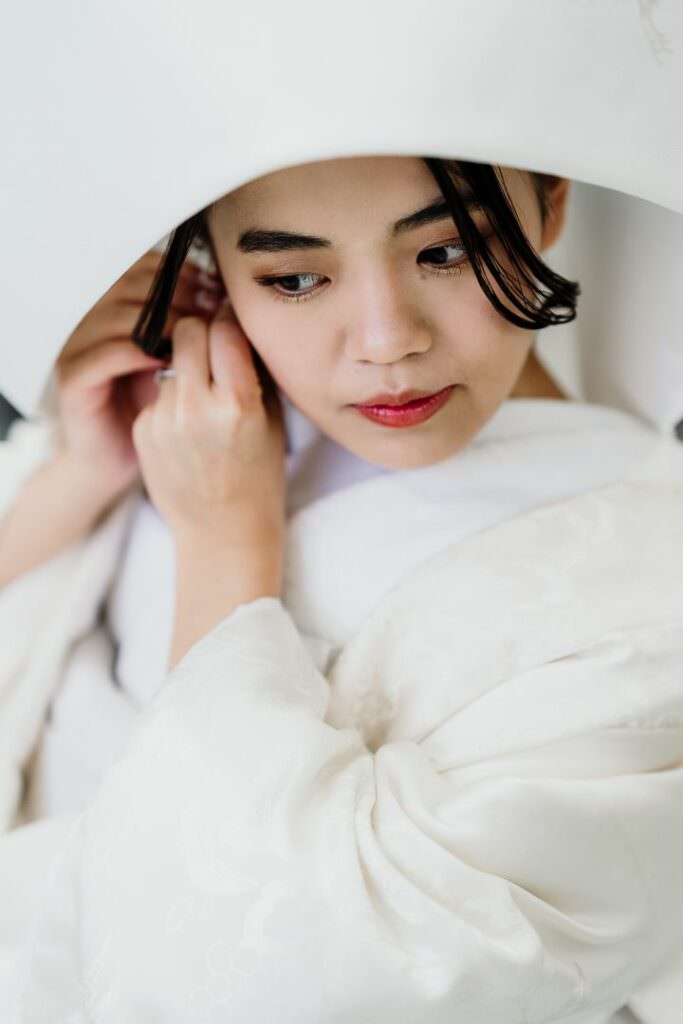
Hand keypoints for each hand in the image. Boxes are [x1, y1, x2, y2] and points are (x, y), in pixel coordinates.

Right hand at [54, 250, 225, 502]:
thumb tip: (228, 297)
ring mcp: (78, 348)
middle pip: (131, 285)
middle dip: (176, 293)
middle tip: (210, 306)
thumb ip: (196, 330)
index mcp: (117, 308)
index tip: (217, 288)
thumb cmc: (168, 416)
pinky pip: (105, 354)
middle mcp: (92, 321)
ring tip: (194, 334)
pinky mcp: (74, 380)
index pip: (144, 269)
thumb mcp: (185, 364)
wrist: (129, 464)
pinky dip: (138, 352)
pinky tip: (168, 361)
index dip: (182, 274)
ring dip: (160, 320)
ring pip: (118, 315)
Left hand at [131, 302, 286, 556]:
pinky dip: (172, 398)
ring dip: (186, 368)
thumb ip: (253, 370)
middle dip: (201, 331)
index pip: (224, 327)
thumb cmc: (258, 477)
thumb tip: (238, 321)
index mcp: (237, 402)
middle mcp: (196, 406)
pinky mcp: (142, 429)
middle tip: (213, 346)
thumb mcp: (272, 421)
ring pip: (171, 360)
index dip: (230, 318)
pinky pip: (157, 392)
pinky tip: (186, 427)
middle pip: (187, 330)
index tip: (234, 318)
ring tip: (203, 401)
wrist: (223, 531)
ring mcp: (164, 418)